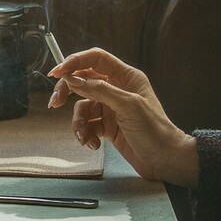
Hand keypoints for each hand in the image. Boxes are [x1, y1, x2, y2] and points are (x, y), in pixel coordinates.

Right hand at [47, 47, 197, 186]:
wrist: (165, 160)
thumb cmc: (154, 130)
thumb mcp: (127, 106)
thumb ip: (99, 90)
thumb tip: (72, 79)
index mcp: (126, 77)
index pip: (96, 59)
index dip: (75, 62)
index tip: (57, 72)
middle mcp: (116, 89)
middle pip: (83, 81)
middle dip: (68, 92)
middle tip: (55, 103)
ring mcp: (111, 108)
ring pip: (82, 107)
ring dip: (79, 123)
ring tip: (84, 137)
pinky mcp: (107, 126)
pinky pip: (87, 124)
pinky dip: (86, 134)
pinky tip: (93, 144)